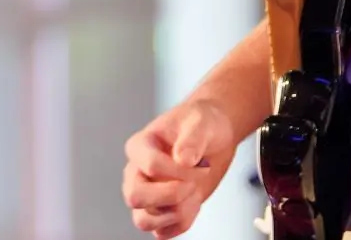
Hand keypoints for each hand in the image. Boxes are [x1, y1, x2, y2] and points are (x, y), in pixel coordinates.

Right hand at [122, 98, 238, 237]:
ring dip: (175, 212)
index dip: (179, 171)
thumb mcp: (201, 122)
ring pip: (144, 220)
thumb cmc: (202, 124)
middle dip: (171, 195)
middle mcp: (137, 172)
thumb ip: (193, 138)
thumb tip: (182, 159)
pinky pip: (162, 232)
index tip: (201, 163)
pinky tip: (194, 202)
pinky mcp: (161, 211)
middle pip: (135, 197)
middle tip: (194, 183)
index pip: (150, 166)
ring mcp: (147, 194)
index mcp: (140, 146)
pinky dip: (181, 222)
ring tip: (194, 193)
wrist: (214, 137)